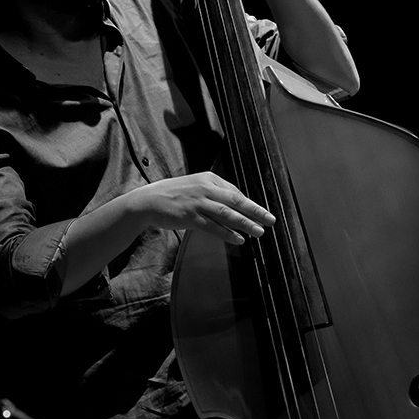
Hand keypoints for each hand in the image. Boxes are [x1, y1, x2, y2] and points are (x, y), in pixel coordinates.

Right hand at [133, 171, 274, 245]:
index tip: (262, 213)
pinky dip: (228, 234)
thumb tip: (234, 204)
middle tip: (270, 220)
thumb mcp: (195, 186)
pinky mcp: (190, 216)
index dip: (250, 204)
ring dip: (245, 223)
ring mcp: (198, 202)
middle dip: (256, 211)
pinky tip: (238, 239)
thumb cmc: (173, 194)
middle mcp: (206, 188)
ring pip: (227, 214)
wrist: (148, 201)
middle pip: (236, 201)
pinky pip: (213, 227)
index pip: (235, 192)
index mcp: (209, 179)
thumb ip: (214, 193)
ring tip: (259, 232)